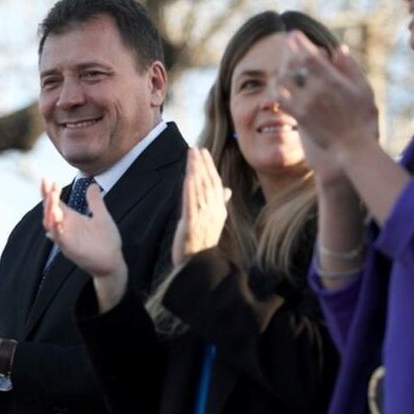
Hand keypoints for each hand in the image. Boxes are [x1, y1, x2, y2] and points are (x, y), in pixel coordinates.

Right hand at [41, 178, 127, 310]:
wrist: (113, 262)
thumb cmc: (107, 241)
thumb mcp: (102, 216)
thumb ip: (95, 202)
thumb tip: (92, 185)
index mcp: (71, 219)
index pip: (55, 203)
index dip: (50, 192)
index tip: (49, 179)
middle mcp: (65, 227)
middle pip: (49, 211)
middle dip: (47, 197)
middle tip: (48, 184)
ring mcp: (66, 238)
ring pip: (50, 224)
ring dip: (49, 210)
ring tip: (51, 197)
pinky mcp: (70, 249)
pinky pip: (59, 238)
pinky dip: (56, 229)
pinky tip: (56, 218)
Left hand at [171, 148, 229, 266]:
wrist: (198, 265)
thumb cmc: (202, 243)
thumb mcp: (213, 221)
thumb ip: (218, 204)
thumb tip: (226, 189)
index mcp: (219, 210)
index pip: (215, 183)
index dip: (209, 166)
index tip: (203, 152)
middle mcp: (213, 212)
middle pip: (208, 182)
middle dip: (202, 163)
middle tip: (196, 148)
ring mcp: (203, 217)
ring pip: (199, 189)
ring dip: (195, 170)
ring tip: (191, 155)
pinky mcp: (191, 224)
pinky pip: (191, 203)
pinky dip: (190, 188)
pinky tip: (187, 176)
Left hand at [276, 32, 377, 157]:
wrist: (352, 145)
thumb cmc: (362, 117)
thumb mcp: (363, 89)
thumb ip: (350, 68)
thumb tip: (339, 48)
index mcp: (333, 80)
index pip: (311, 56)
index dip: (300, 43)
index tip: (293, 34)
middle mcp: (316, 90)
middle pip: (294, 66)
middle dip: (288, 53)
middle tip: (285, 45)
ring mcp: (306, 104)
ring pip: (284, 81)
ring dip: (280, 71)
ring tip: (281, 66)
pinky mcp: (299, 116)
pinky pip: (281, 99)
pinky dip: (276, 90)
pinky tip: (275, 87)